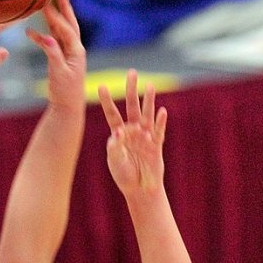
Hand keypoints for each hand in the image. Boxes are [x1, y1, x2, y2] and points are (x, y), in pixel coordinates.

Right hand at [26, 0, 85, 111]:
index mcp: (76, 51)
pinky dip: (41, 37)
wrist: (67, 107)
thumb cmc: (65, 92)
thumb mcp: (59, 73)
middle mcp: (74, 48)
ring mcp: (67, 53)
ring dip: (52, 17)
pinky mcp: (60, 58)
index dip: (57, 16)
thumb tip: (46, 38)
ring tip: (45, 3)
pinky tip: (29, 33)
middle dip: (63, 6)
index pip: (66, 28)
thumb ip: (53, 54)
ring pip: (59, 30)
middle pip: (68, 23)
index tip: (47, 3)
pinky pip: (51, 42)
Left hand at [98, 69, 166, 196]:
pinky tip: (161, 111)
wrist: (140, 189)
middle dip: (131, 90)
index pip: (112, 114)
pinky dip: (160, 122)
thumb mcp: (115, 161)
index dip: (107, 101)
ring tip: (149, 86)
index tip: (100, 86)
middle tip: (131, 73)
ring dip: (148, 100)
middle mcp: (133, 131)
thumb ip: (114, 148)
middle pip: (132, 107)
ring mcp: (146, 136)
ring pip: (147, 114)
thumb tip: (117, 133)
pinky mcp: (157, 144)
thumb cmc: (124, 175)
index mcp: (119, 134)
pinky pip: (159, 131)